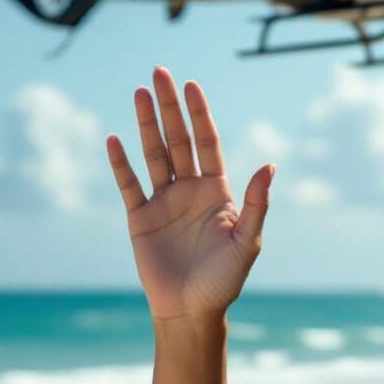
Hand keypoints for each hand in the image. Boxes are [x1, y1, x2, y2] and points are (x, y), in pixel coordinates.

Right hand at [105, 65, 274, 322]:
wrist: (192, 311)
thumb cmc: (225, 280)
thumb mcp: (247, 241)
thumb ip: (256, 203)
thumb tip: (269, 165)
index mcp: (218, 191)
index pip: (208, 143)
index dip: (200, 114)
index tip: (191, 85)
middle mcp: (190, 189)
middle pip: (179, 139)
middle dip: (170, 106)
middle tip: (159, 72)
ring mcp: (164, 202)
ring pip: (154, 154)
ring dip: (145, 124)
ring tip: (138, 92)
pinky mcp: (140, 219)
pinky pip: (128, 185)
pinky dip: (121, 164)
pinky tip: (114, 139)